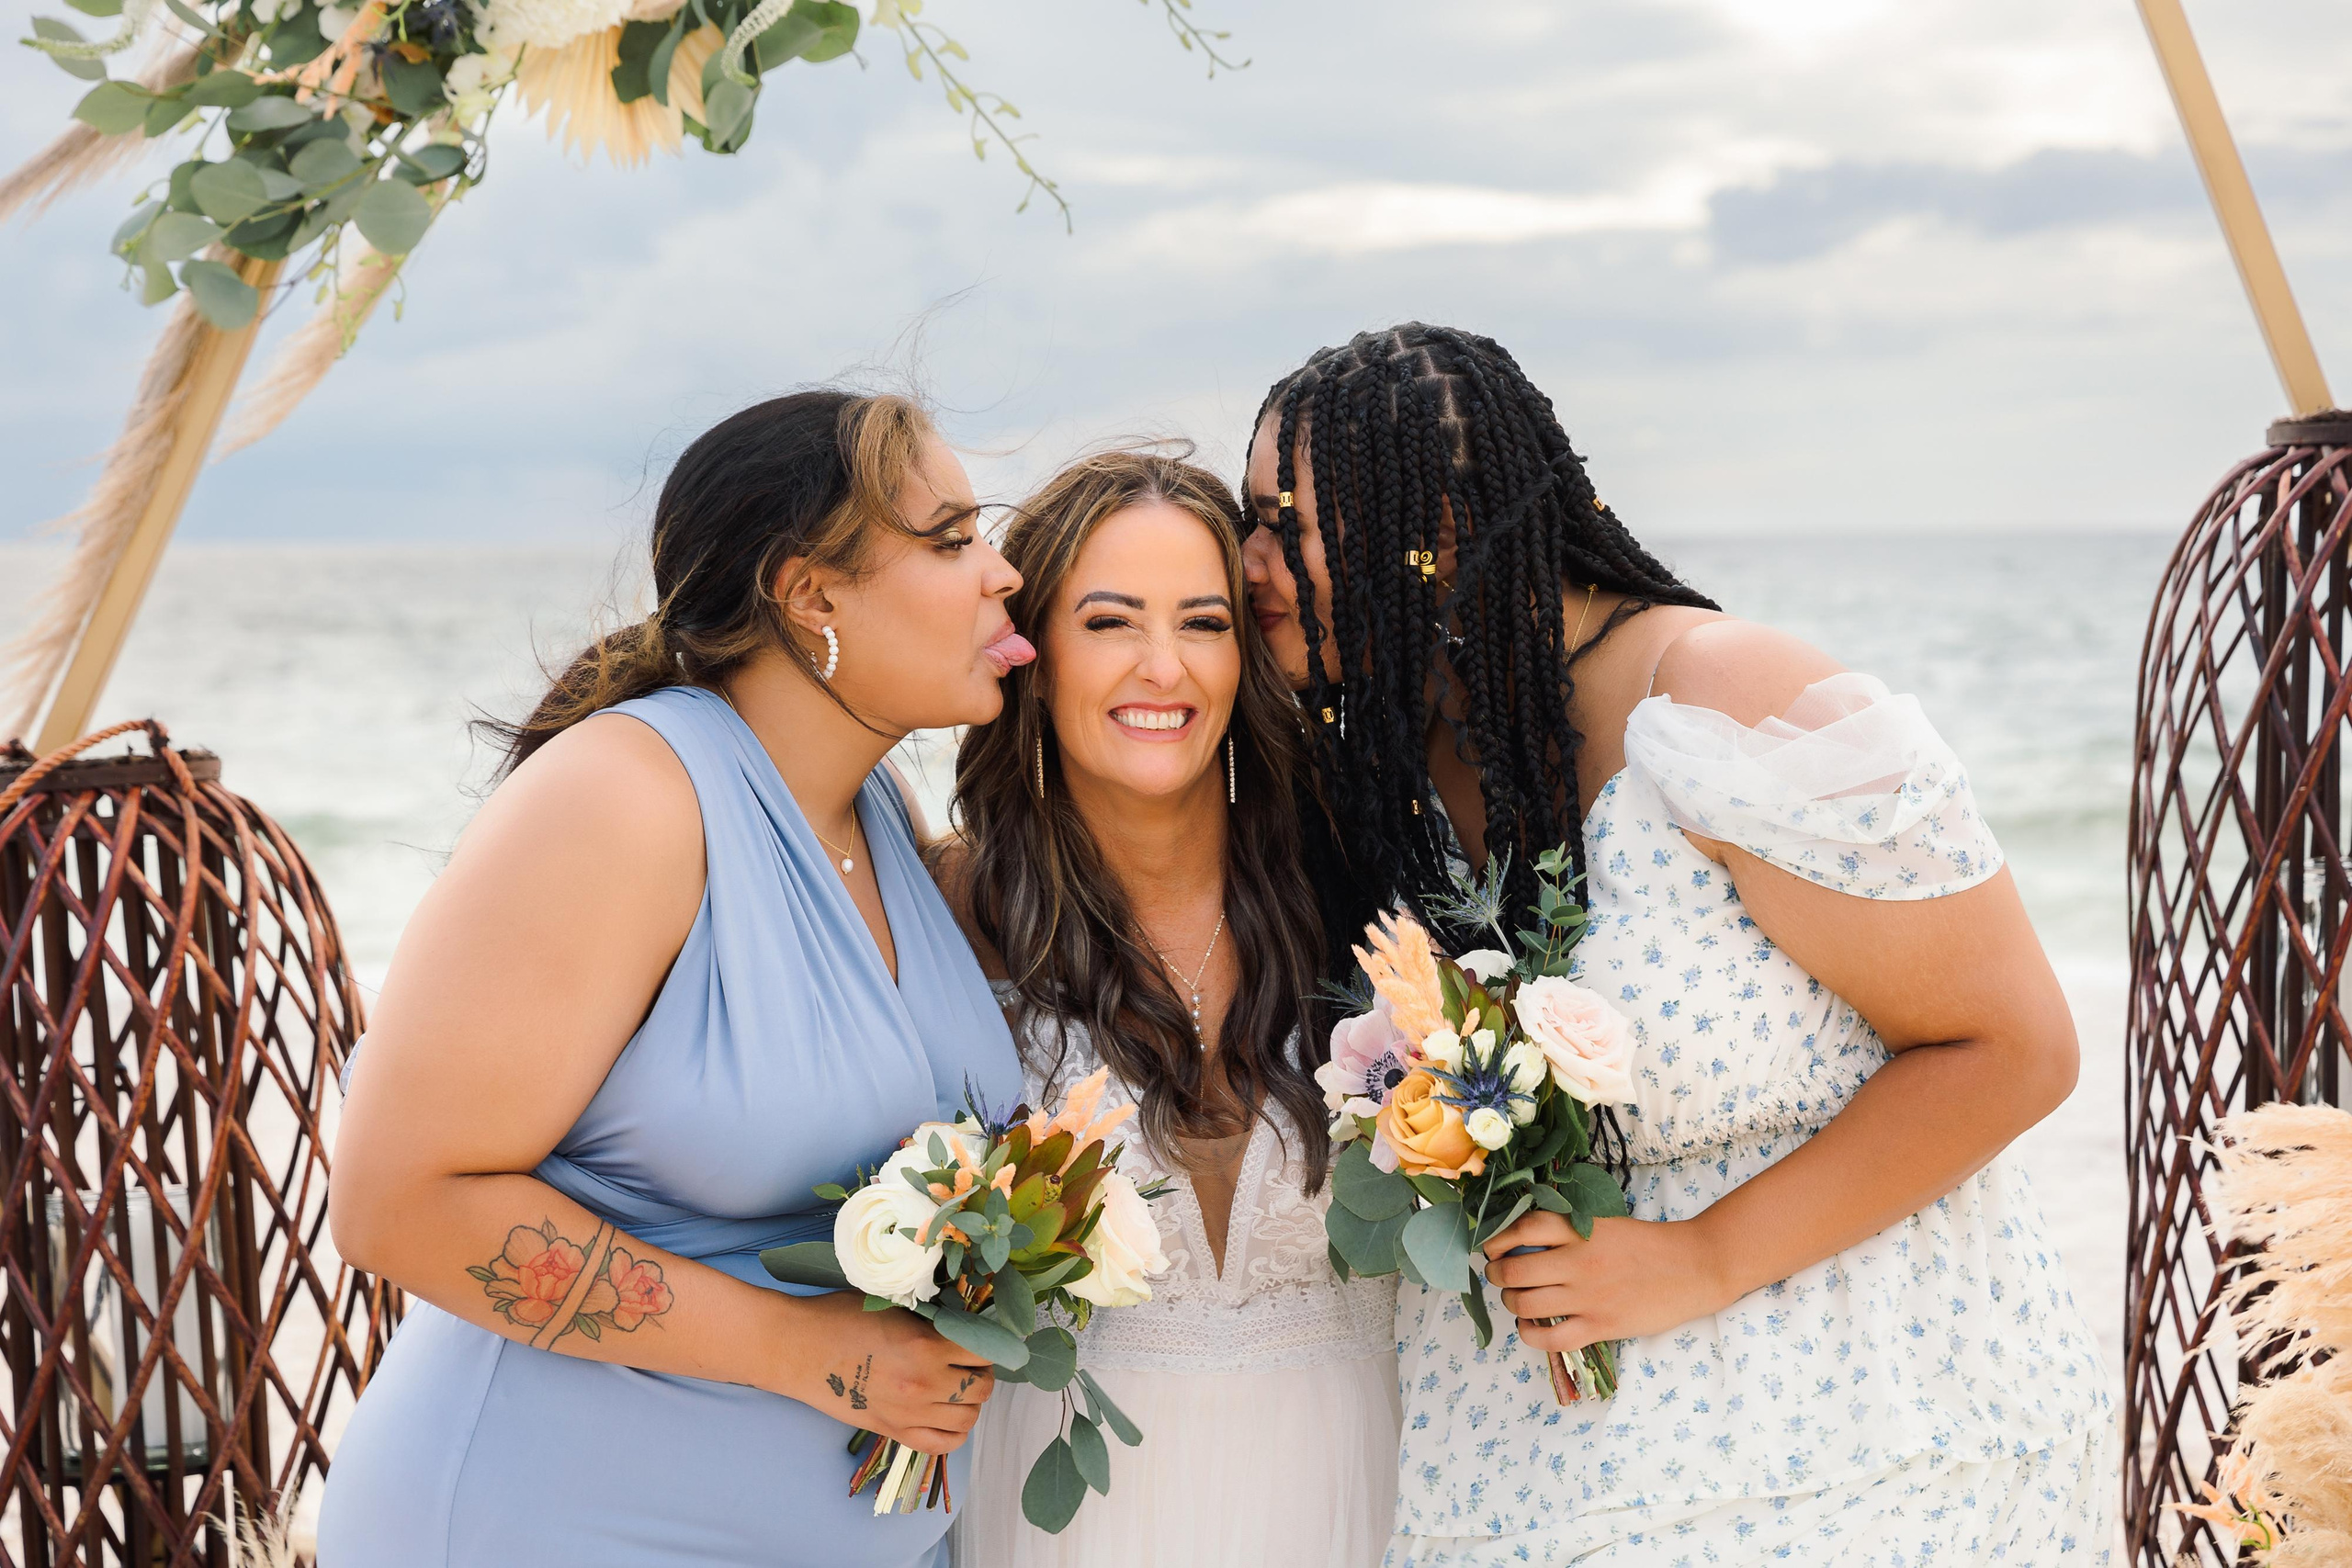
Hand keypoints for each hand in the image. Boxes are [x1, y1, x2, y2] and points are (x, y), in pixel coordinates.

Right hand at [770, 1291, 997, 1452]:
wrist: (797, 1349)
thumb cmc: (839, 1317)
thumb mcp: (892, 1303)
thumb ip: (929, 1315)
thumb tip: (962, 1319)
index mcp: (926, 1345)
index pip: (984, 1351)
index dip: (989, 1343)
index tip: (982, 1338)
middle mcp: (924, 1383)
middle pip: (981, 1387)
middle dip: (982, 1373)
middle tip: (969, 1362)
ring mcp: (909, 1412)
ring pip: (968, 1418)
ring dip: (971, 1402)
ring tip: (959, 1387)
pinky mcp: (893, 1431)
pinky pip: (942, 1444)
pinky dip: (955, 1433)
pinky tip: (950, 1416)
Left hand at [1481, 1212, 1731, 1355]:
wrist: (1695, 1267)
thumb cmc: (1649, 1244)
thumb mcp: (1606, 1224)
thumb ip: (1571, 1230)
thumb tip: (1526, 1240)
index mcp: (1581, 1230)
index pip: (1523, 1228)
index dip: (1497, 1238)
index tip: (1491, 1246)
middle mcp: (1579, 1261)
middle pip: (1514, 1269)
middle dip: (1497, 1274)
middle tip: (1499, 1275)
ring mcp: (1588, 1296)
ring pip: (1524, 1304)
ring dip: (1510, 1302)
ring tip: (1515, 1299)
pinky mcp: (1601, 1325)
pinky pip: (1550, 1338)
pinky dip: (1529, 1335)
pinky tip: (1529, 1328)